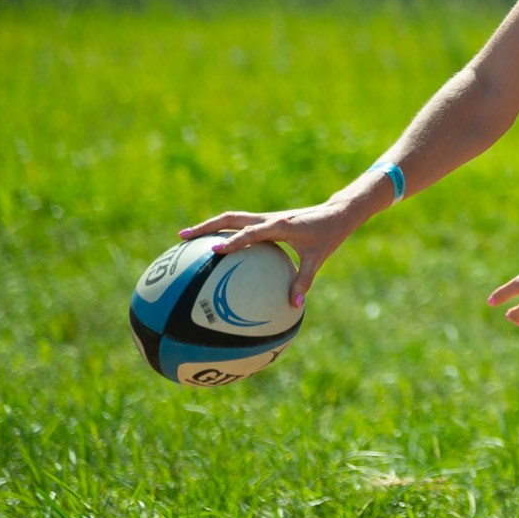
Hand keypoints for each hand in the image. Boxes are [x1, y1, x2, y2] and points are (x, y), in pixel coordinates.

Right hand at [178, 196, 374, 308]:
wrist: (337, 212)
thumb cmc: (329, 234)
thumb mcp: (318, 258)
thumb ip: (304, 281)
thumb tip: (294, 305)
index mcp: (280, 225)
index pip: (251, 233)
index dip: (233, 242)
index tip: (214, 251)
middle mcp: (268, 218)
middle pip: (230, 219)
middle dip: (206, 227)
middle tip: (181, 237)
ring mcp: (266, 217)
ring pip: (232, 219)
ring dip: (209, 226)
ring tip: (185, 238)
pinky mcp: (266, 220)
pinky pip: (239, 224)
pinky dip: (223, 230)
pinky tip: (212, 245)